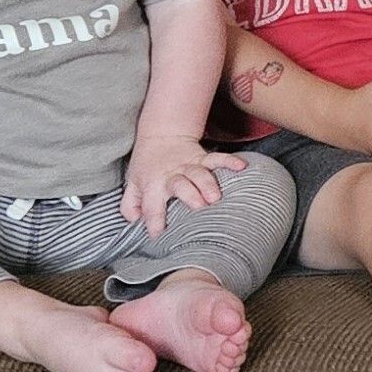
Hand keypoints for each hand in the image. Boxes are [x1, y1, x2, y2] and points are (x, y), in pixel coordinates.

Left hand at [123, 134, 247, 237]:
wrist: (161, 137)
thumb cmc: (148, 166)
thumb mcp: (133, 184)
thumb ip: (130, 205)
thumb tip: (134, 222)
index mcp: (152, 184)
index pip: (151, 204)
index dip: (153, 219)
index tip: (157, 234)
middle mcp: (171, 175)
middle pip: (180, 185)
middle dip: (190, 195)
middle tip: (199, 207)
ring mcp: (189, 166)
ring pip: (199, 173)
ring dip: (208, 184)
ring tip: (216, 197)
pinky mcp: (203, 158)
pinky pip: (218, 158)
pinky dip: (230, 162)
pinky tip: (241, 167)